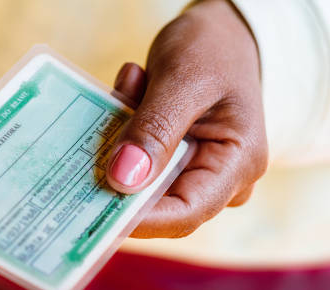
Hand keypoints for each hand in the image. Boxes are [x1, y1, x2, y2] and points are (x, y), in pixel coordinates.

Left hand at [107, 0, 267, 237]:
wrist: (223, 30)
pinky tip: (133, 83)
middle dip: (120, 173)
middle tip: (92, 139)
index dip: (138, 219)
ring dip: (124, 137)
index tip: (92, 206)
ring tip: (128, 87)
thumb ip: (156, 129)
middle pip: (159, 201)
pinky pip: (139, 157)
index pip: (185, 213)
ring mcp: (196, 169)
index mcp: (237, 164)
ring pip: (142, 177)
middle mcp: (220, 177)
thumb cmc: (214, 49)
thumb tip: (122, 180)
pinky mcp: (174, 157)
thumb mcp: (184, 81)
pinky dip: (127, 125)